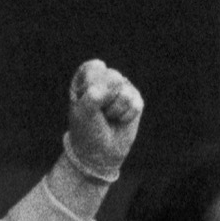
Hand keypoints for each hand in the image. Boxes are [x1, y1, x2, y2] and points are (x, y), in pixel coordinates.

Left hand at [65, 59, 143, 181]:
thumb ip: (96, 92)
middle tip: (97, 112)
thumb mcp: (83, 110)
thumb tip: (119, 81)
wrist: (99, 152)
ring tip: (108, 117)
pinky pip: (134, 104)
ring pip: (123, 91)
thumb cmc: (86, 129)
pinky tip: (119, 121)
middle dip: (103, 100)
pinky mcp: (136, 100)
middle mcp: (105, 79)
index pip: (94, 68)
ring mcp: (122, 88)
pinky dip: (124, 117)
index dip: (90, 86)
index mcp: (86, 77)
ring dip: (114, 110)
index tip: (84, 100)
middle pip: (111, 77)